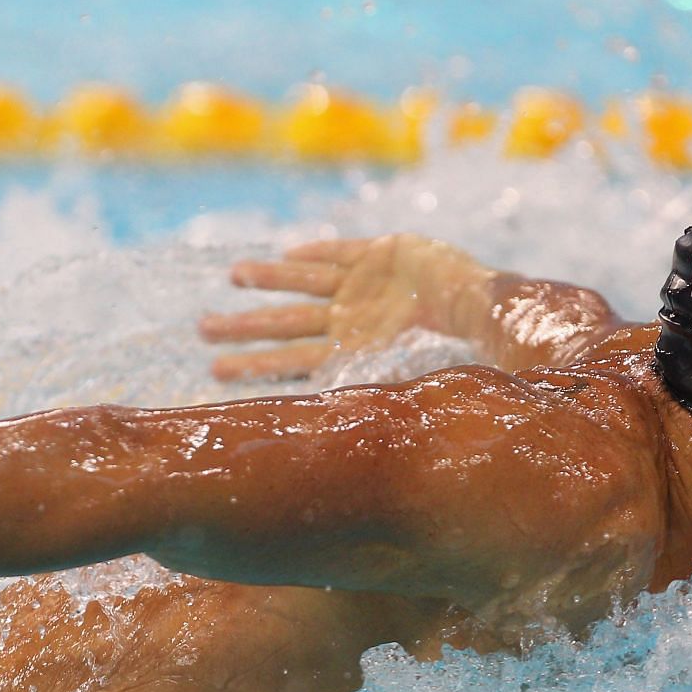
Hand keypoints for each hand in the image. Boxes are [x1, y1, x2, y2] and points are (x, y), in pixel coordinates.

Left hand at [198, 234, 497, 380]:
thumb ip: (371, 397)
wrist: (489, 310)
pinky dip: (318, 250)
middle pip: (287, 322)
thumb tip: (334, 441)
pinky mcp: (383, 254)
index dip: (254, 366)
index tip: (215, 374)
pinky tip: (289, 251)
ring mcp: (364, 287)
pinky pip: (343, 251)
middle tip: (202, 329)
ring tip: (234, 277)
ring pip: (305, 282)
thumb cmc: (453, 353)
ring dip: (270, 279)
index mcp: (353, 352)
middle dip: (245, 325)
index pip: (293, 361)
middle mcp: (350, 319)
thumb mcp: (407, 379)